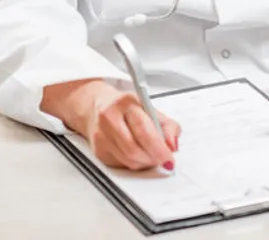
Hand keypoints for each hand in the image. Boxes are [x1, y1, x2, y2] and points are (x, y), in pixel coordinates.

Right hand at [42, 79, 180, 170]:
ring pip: (128, 160)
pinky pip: (121, 165)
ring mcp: (100, 135)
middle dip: (152, 158)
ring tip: (150, 154)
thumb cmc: (125, 107)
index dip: (159, 148)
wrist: (96, 105)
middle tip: (163, 160)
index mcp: (126, 103)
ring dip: (144, 162)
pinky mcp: (98, 150)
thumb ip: (167, 126)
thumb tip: (172, 145)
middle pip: (134, 149)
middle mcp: (109, 117)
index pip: (144, 130)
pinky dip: (134, 163)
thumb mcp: (149, 108)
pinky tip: (136, 153)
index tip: (169, 159)